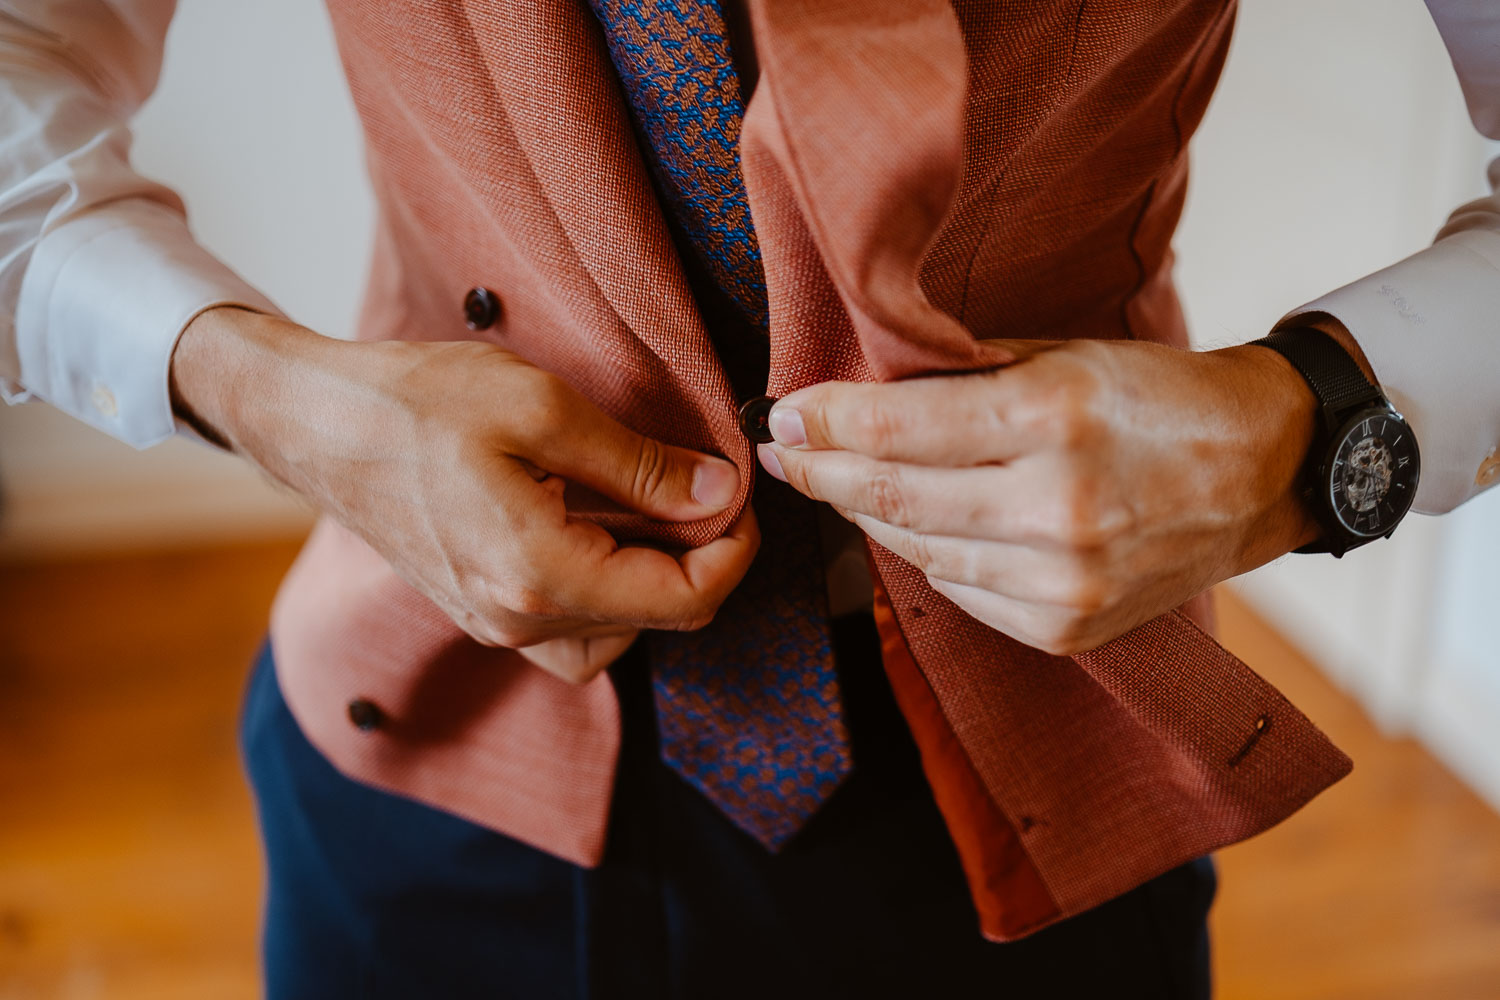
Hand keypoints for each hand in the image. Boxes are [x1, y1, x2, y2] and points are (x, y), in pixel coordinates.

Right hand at [170, 308, 758, 682]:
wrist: (316, 425)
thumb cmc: (415, 403)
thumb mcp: (540, 408)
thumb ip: (637, 464)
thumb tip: (714, 494)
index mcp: (540, 576)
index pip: (684, 600)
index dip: (734, 552)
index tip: (741, 495)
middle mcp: (520, 621)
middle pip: (658, 619)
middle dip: (701, 557)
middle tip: (704, 484)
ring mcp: (497, 626)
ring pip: (619, 632)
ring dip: (656, 577)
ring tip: (653, 505)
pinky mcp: (483, 612)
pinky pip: (573, 627)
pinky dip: (608, 586)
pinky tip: (601, 525)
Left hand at [758, 338, 1321, 654]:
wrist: (1262, 469)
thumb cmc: (1155, 398)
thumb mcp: (1062, 357)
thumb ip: (962, 379)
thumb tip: (859, 398)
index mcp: (1054, 418)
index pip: (897, 427)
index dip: (825, 421)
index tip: (783, 413)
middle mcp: (1056, 506)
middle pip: (893, 497)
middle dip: (822, 471)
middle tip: (783, 452)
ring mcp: (1063, 580)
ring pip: (918, 550)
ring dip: (865, 515)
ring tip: (835, 482)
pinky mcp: (1067, 628)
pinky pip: (960, 591)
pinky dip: (926, 556)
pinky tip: (911, 525)